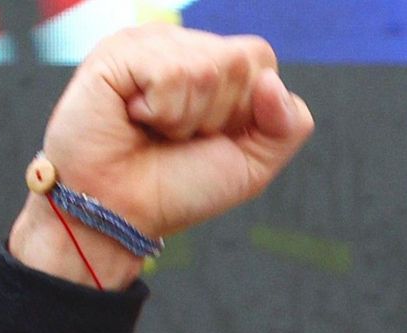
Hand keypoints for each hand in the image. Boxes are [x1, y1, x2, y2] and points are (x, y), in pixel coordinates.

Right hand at [9, 24, 314, 286]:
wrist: (122, 213)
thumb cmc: (178, 187)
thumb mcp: (252, 165)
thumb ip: (287, 125)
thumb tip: (271, 81)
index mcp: (214, 66)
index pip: (261, 59)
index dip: (247, 109)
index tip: (211, 136)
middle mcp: (182, 47)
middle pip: (241, 60)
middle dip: (219, 115)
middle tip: (178, 136)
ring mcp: (149, 44)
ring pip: (209, 66)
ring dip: (187, 117)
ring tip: (154, 128)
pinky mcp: (118, 51)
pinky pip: (173, 72)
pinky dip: (162, 110)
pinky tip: (134, 116)